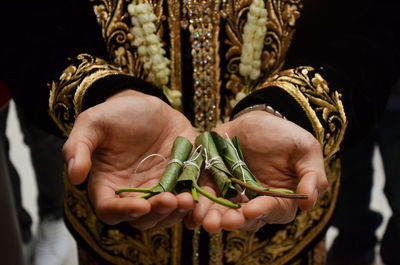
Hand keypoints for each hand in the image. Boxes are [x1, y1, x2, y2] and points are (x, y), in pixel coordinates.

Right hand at [62, 90, 195, 229]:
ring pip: (166, 213)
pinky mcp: (180, 179)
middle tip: (169, 200)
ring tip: (187, 199)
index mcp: (108, 184)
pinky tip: (199, 196)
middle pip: (142, 218)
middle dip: (156, 213)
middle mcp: (133, 192)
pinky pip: (187, 196)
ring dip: (177, 211)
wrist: (144, 105)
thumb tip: (74, 176)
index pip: (110, 209)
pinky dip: (194, 201)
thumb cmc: (114, 115)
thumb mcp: (92, 124)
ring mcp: (158, 187)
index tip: (140, 205)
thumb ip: (78, 148)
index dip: (123, 211)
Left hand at [186, 111, 327, 232]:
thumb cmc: (285, 136)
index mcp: (279, 200)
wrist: (257, 118)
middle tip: (220, 223)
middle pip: (242, 218)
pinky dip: (195, 201)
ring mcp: (232, 194)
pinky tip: (188, 204)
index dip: (261, 211)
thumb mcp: (305, 150)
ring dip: (211, 217)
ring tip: (202, 219)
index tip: (250, 210)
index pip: (272, 210)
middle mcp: (254, 202)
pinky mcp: (212, 181)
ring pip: (220, 210)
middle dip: (231, 221)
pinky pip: (203, 193)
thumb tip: (308, 203)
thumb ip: (311, 176)